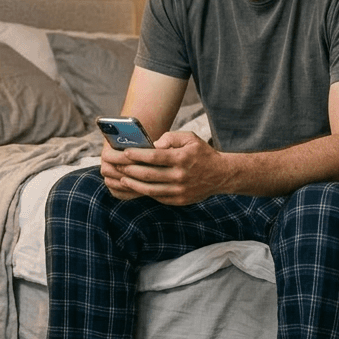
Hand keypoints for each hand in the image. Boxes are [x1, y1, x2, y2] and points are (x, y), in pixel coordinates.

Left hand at [106, 131, 227, 205]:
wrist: (221, 175)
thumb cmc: (202, 153)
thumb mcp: (190, 138)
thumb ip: (171, 137)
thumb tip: (154, 144)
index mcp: (182, 158)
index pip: (154, 157)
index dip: (137, 155)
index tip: (125, 152)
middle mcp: (180, 176)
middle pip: (148, 174)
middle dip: (130, 170)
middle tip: (118, 166)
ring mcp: (180, 191)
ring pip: (150, 189)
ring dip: (133, 184)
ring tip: (123, 178)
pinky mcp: (180, 200)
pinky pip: (158, 197)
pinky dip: (145, 191)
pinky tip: (137, 186)